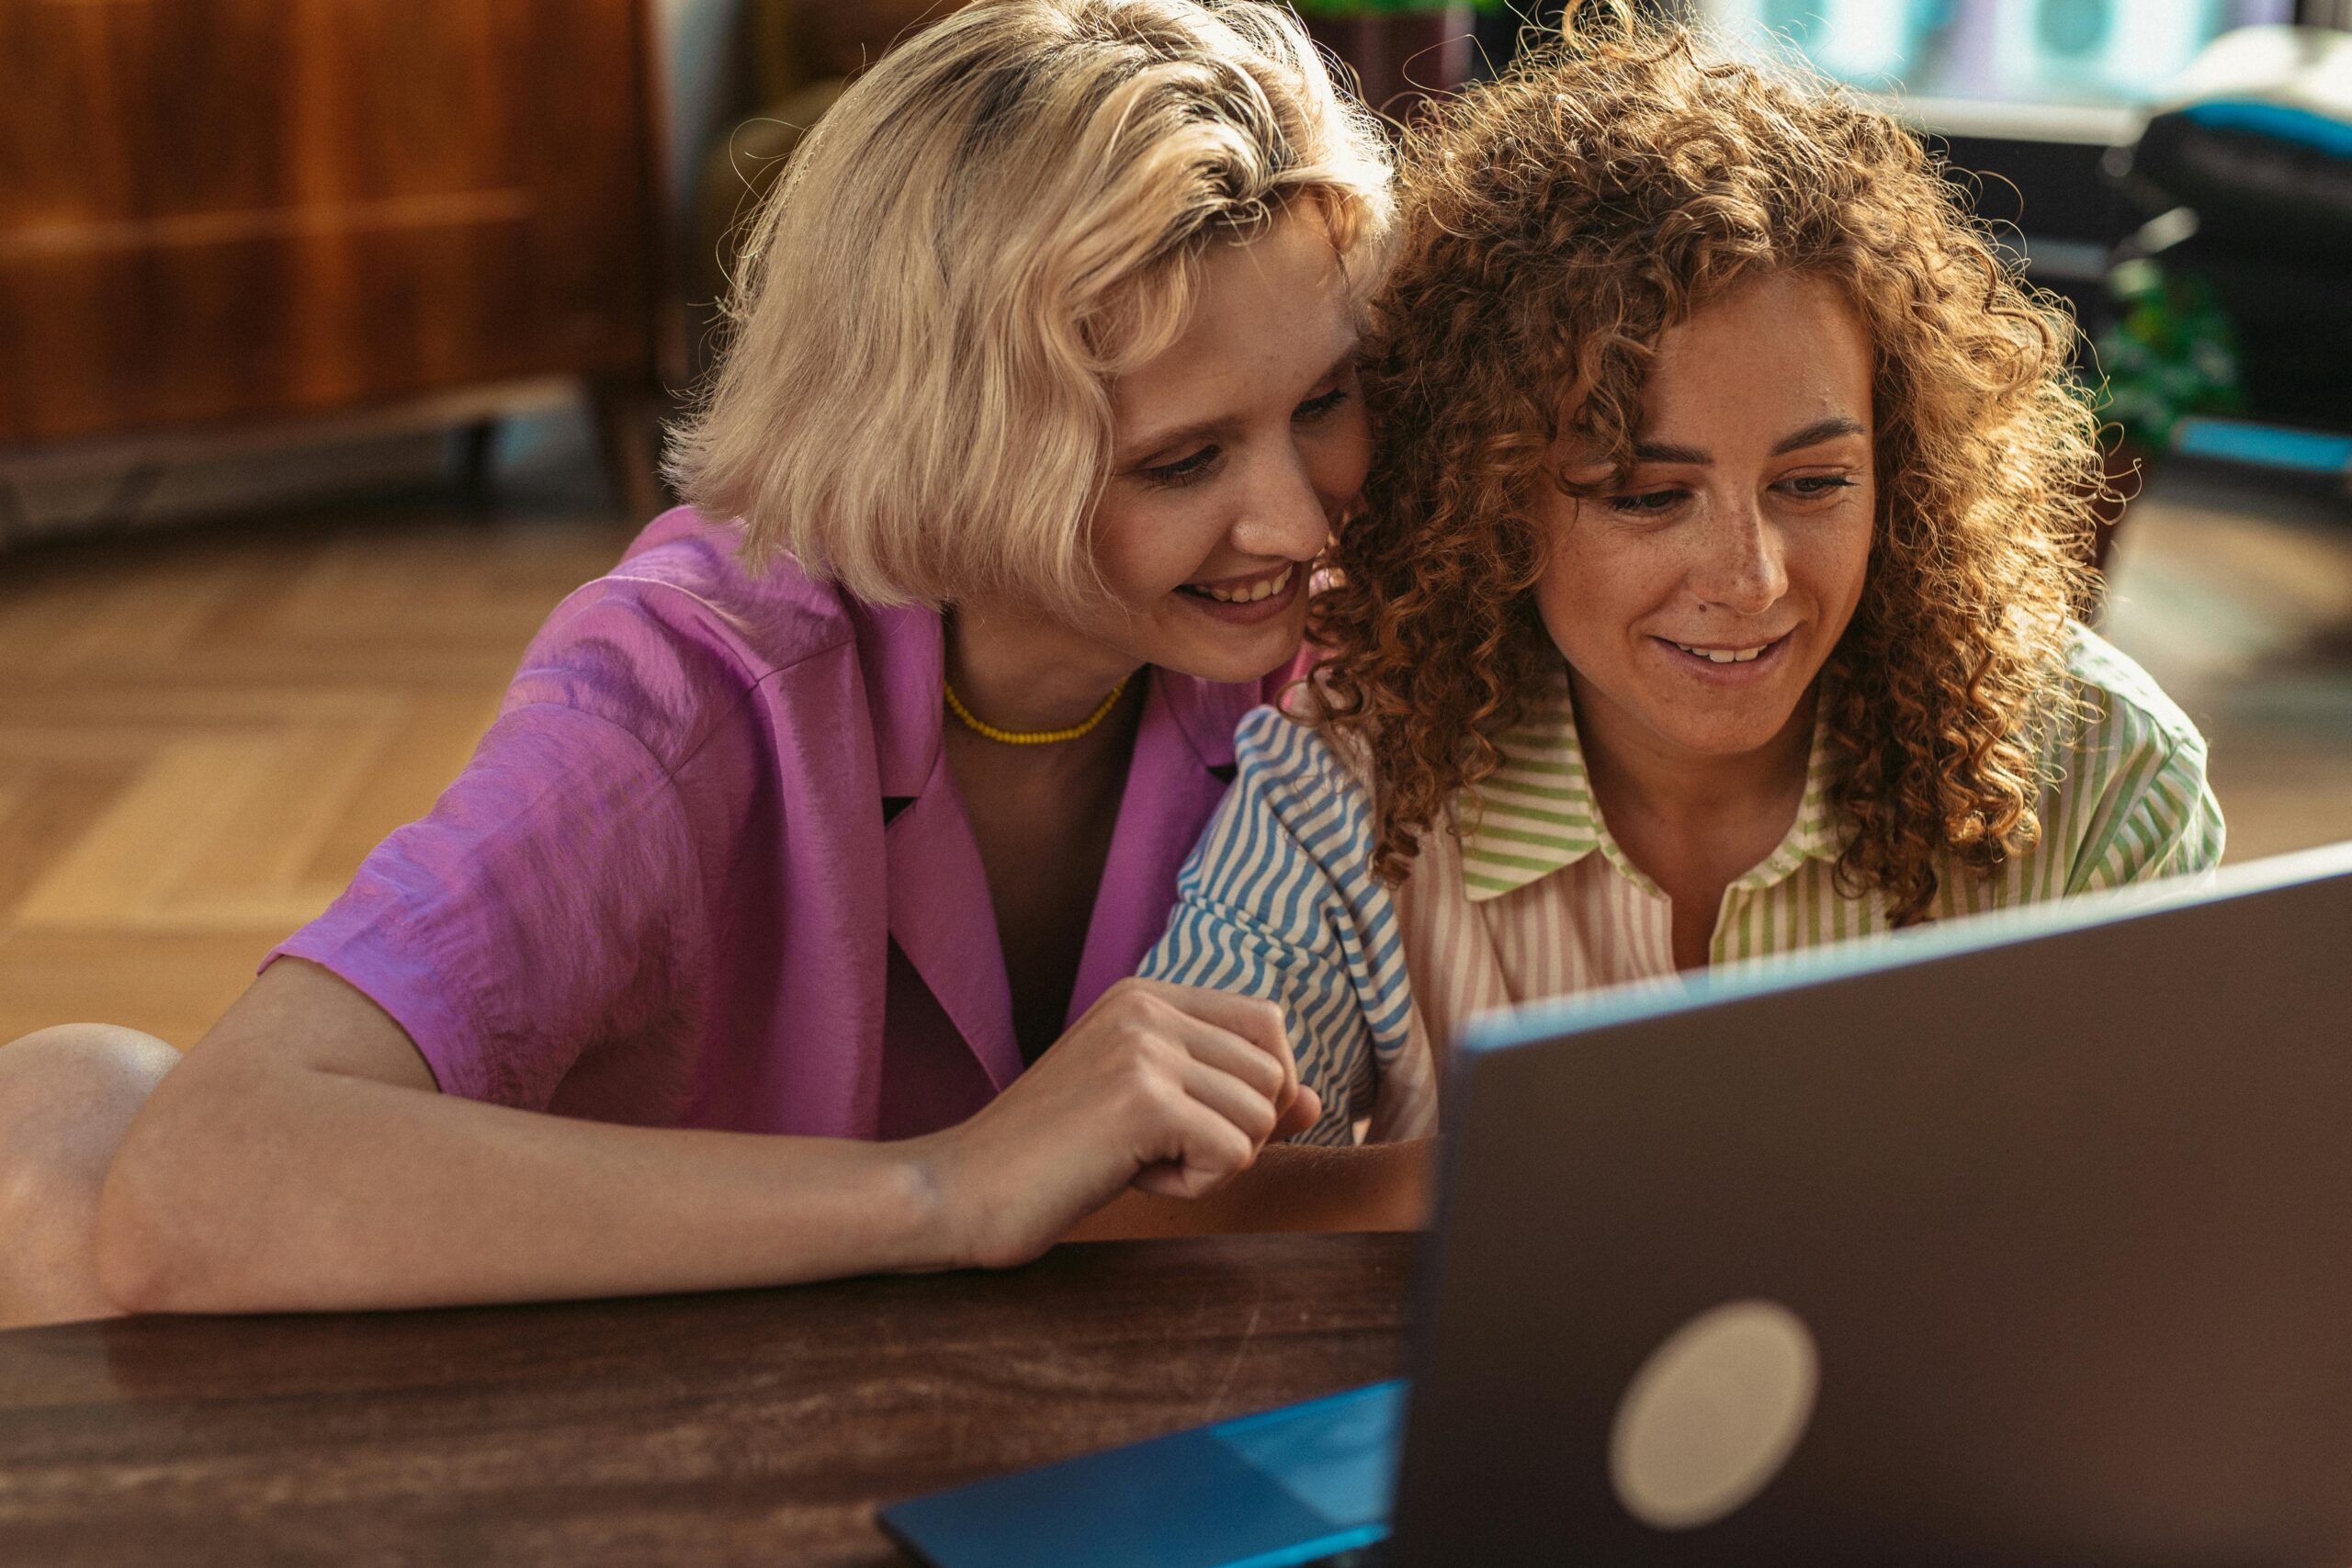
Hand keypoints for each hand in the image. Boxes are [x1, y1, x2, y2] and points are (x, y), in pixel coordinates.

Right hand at [915, 979, 1320, 1269]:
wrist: (961, 1189)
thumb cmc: (1051, 1157)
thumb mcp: (1149, 1111)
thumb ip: (1228, 1096)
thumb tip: (1314, 1100)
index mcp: (1144, 995)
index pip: (1267, 1023)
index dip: (1259, 1088)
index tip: (1195, 1125)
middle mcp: (1146, 1007)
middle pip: (1274, 1075)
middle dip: (1234, 1133)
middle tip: (1154, 1151)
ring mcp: (1143, 1048)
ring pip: (1261, 1116)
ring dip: (1212, 1162)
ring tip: (1134, 1161)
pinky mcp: (1142, 1100)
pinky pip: (1234, 1154)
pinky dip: (1195, 1186)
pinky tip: (1130, 1178)